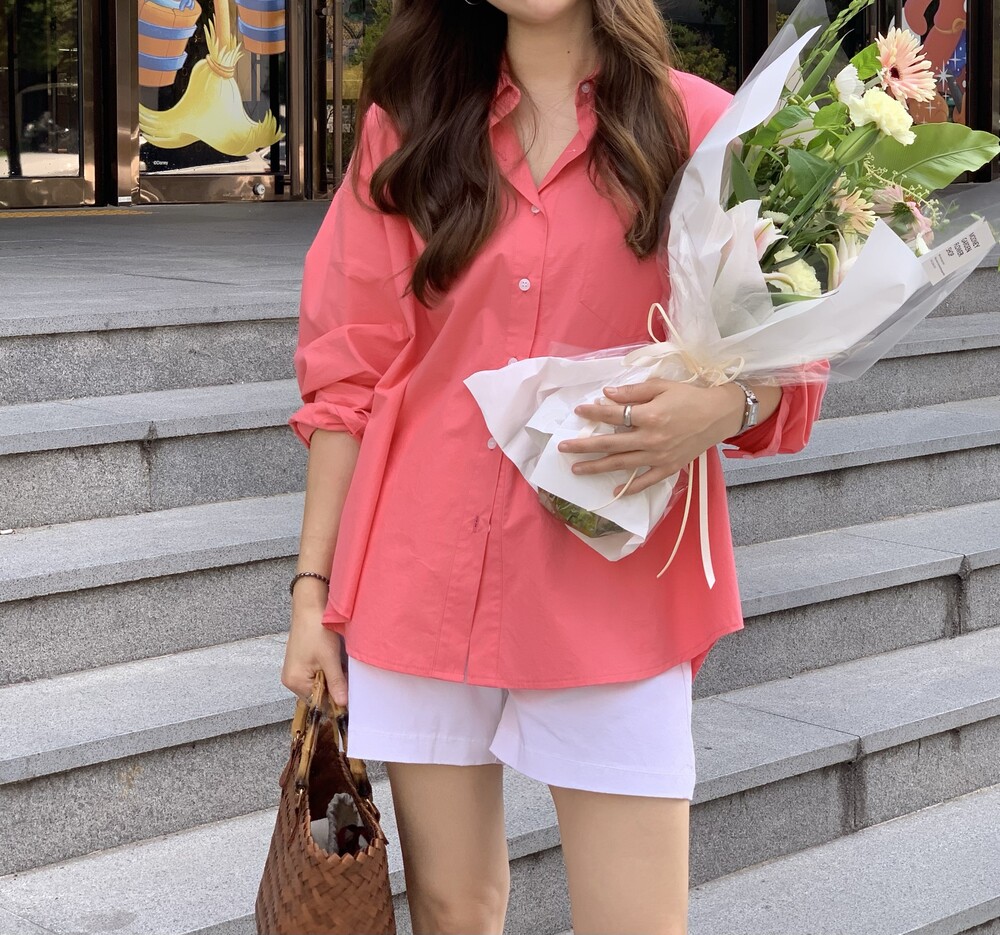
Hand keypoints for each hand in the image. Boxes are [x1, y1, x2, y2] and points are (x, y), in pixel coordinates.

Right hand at [281, 579, 349, 705]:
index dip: (335, 700)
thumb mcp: (329, 658)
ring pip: (319, 684)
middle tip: (346, 674)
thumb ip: (336, 682)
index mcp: (295, 682)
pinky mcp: (301, 663)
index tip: (351, 696)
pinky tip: (334, 660)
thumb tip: (343, 704)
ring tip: (339, 664)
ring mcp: (295, 671)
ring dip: (332, 678)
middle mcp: (291, 679)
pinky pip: (316, 674)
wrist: (309, 606)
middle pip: (318, 694)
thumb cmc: (316, 629)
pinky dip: (327, 670)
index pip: (318, 702)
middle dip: (334, 687)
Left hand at [557, 379, 746, 495]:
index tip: (579, 410)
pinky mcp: (669, 467)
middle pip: (611, 443)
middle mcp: (652, 438)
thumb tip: (607, 394)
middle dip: (584, 446)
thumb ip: (634, 392)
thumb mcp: (662, 386)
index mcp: (650, 415)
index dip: (594, 413)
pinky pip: (646, 481)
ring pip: (622, 464)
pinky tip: (614, 492)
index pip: (615, 415)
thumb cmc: (690, 397)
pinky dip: (630, 488)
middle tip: (563, 448)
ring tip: (576, 469)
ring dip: (597, 467)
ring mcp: (659, 456)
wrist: (719, 415)